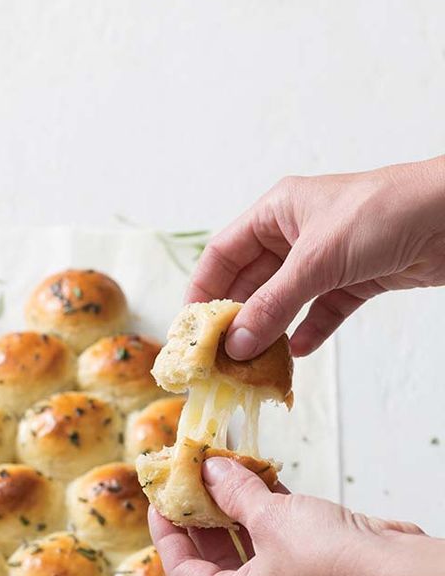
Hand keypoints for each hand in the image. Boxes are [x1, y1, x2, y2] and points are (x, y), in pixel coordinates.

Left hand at [148, 456, 436, 575]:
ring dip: (241, 516)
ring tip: (227, 476)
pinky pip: (284, 554)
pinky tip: (267, 486)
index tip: (161, 501)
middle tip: (194, 483)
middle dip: (206, 520)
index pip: (183, 572)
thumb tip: (213, 472)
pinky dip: (273, 524)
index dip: (168, 533)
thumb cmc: (332, 561)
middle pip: (218, 565)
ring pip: (254, 557)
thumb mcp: (272, 516)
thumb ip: (235, 492)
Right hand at [187, 155, 444, 358]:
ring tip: (252, 364)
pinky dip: (310, 332)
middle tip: (218, 356)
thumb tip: (237, 344)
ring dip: (270, 331)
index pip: (224, 252)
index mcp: (278, 211)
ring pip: (286, 300)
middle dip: (236, 318)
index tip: (190, 328)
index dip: (203, 289)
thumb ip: (274, 304)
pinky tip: (297, 354)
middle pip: (252, 281)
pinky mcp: (358, 278)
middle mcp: (298, 233)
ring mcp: (328, 258)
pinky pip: (323, 311)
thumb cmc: (386, 212)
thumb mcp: (318, 260)